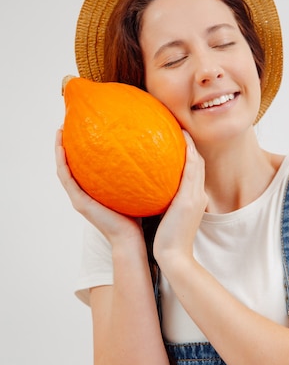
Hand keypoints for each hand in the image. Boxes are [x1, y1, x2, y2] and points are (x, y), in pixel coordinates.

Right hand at [55, 128, 141, 244]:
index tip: (86, 128)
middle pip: (72, 165)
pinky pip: (66, 178)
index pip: (86, 167)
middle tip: (69, 124)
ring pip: (64, 169)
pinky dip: (61, 162)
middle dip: (68, 145)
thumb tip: (153, 149)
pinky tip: (61, 147)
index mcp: (96, 191)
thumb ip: (138, 173)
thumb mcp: (137, 189)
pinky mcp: (79, 202)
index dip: (83, 149)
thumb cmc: (139, 217)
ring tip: (59, 130)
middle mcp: (85, 194)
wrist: (131, 240)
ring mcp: (80, 198)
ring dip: (59, 149)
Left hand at [153, 132, 206, 270]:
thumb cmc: (167, 242)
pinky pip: (191, 170)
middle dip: (192, 146)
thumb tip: (146, 195)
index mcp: (193, 200)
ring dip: (191, 145)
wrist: (174, 257)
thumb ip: (161, 205)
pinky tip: (182, 141)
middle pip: (198, 164)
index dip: (189, 156)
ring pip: (197, 163)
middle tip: (180, 129)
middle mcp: (198, 195)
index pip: (193, 173)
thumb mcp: (166, 219)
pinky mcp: (188, 199)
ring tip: (181, 128)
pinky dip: (189, 154)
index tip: (179, 142)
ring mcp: (195, 196)